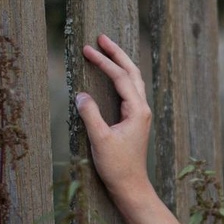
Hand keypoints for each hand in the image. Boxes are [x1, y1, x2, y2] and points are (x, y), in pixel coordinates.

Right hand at [71, 33, 151, 196]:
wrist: (130, 186)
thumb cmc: (117, 166)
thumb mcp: (100, 140)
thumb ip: (90, 115)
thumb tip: (81, 95)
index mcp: (137, 110)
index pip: (120, 77)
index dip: (104, 62)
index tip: (87, 49)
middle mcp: (142, 108)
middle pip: (132, 72)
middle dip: (117, 53)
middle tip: (101, 37)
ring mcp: (140, 114)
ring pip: (133, 80)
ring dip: (120, 62)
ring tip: (106, 49)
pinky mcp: (134, 120)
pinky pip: (129, 90)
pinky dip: (121, 76)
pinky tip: (113, 74)